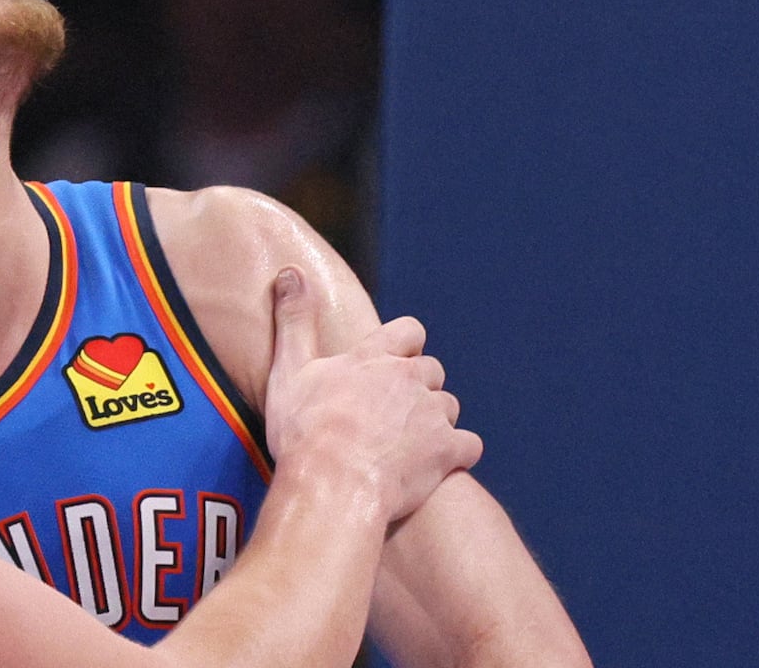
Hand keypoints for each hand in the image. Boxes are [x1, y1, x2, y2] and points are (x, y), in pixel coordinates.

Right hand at [262, 267, 478, 525]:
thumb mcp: (288, 371)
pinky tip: (438, 467)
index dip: (405, 346)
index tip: (392, 363)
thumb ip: (293, 321)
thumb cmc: (305, 434)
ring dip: (436, 422)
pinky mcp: (447, 450)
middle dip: (419, 388)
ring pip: (449, 407)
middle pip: (432, 371)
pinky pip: (470, 445)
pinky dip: (458, 454)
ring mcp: (432, 414)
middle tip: (392, 414)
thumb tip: (291, 271)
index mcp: (374, 356)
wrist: (332, 486)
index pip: (409, 331)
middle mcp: (408, 378)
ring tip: (409, 445)